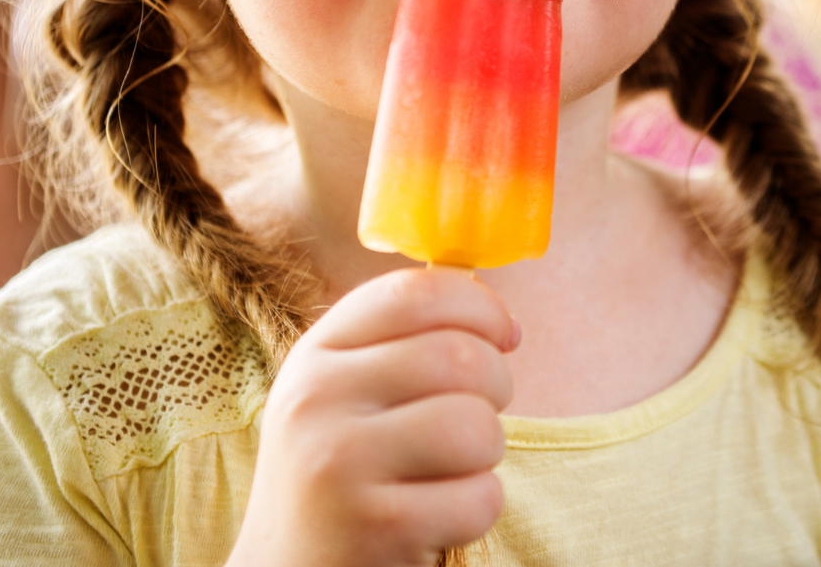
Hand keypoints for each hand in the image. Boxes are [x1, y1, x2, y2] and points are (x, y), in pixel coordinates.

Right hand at [227, 268, 519, 566]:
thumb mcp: (344, 393)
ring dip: (488, 453)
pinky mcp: (376, 527)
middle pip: (459, 356)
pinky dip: (477, 510)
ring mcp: (340, 463)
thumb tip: (503, 323)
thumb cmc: (339, 473)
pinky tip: (437, 518)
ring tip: (452, 470)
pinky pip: (480, 497)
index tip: (505, 335)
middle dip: (497, 385)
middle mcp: (318, 399)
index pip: (417, 293)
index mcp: (316, 354)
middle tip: (478, 417)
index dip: (481, 306)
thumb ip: (405, 343)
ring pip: (476, 426)